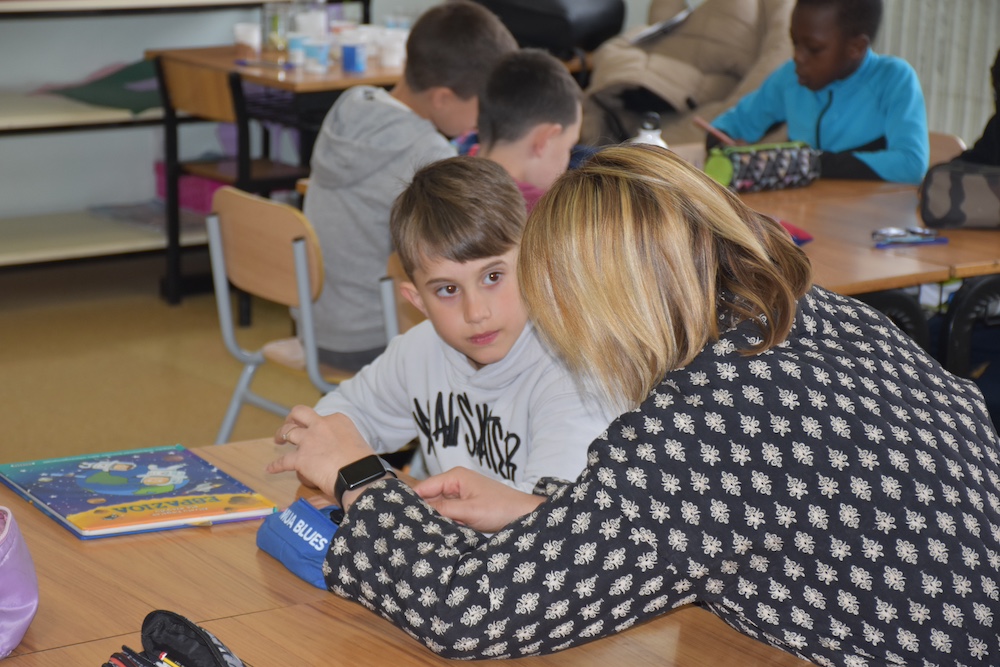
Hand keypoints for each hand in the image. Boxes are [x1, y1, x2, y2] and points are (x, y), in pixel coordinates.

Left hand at [268, 406, 374, 497]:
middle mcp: (321, 425)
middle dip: (293, 418)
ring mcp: (309, 440)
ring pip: (288, 431)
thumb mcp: (356, 445)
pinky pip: (283, 461)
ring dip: (281, 434)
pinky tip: (270, 469)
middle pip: (300, 413)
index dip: (319, 425)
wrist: (358, 475)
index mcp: (338, 420)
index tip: (318, 432)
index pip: (323, 418)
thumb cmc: (364, 464)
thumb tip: (341, 456)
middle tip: (290, 424)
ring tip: (278, 440)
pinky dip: (276, 465)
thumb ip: (345, 445)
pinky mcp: (300, 458)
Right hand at [414, 467, 545, 532]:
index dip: (411, 501)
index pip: (424, 487)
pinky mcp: (465, 507)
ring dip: (434, 518)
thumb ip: (444, 510)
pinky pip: (448, 513)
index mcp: (455, 477)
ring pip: (438, 507)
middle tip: (407, 529)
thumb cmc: (501, 508)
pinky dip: (444, 522)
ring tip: (420, 532)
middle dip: (422, 512)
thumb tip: (419, 514)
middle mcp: (455, 483)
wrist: (524, 515)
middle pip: (429, 497)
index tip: (398, 517)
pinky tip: (438, 532)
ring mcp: (460, 495)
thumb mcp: (469, 511)